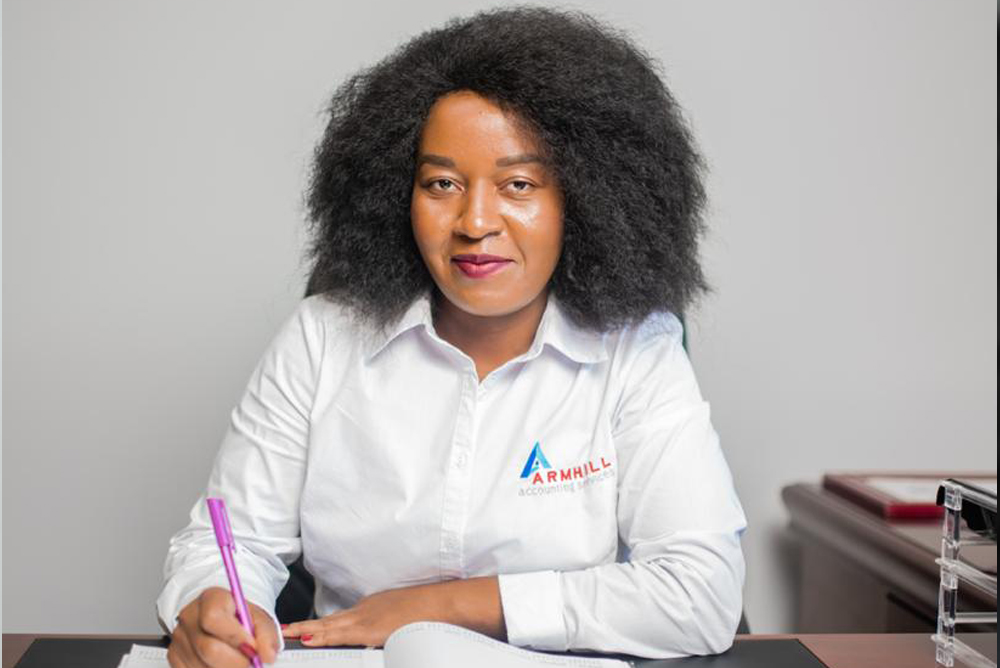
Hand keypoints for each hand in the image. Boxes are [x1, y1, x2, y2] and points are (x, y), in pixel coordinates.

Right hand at [167, 587, 279, 666]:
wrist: (220, 616)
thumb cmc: (238, 615)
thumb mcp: (257, 615)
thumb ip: (266, 633)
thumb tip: (268, 655)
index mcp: (211, 599)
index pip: (214, 619)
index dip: (235, 638)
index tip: (253, 649)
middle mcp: (190, 617)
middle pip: (208, 648)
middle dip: (236, 662)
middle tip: (252, 663)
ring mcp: (179, 639)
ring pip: (202, 666)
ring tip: (239, 661)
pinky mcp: (175, 657)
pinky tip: (223, 665)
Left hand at [281, 583, 444, 647]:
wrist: (441, 603)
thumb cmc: (427, 610)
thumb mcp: (399, 615)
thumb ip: (382, 626)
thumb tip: (376, 636)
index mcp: (370, 608)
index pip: (337, 619)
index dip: (318, 625)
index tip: (302, 629)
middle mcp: (364, 611)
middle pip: (328, 620)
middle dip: (305, 626)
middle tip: (284, 629)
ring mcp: (367, 619)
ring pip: (330, 626)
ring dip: (307, 630)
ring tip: (287, 634)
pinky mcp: (372, 629)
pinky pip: (343, 635)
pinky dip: (325, 636)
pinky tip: (311, 638)